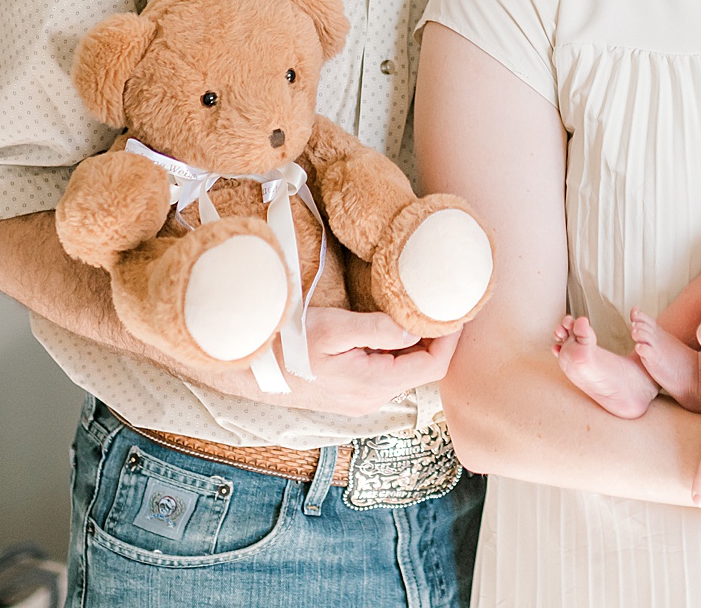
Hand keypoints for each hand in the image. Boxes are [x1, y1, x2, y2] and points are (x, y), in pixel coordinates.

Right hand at [183, 308, 459, 416]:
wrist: (244, 364)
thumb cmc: (285, 344)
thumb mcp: (333, 329)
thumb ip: (378, 330)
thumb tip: (416, 327)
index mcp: (374, 384)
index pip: (433, 365)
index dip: (450, 336)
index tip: (456, 306)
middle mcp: (371, 398)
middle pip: (422, 368)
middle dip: (437, 336)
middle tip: (443, 302)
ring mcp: (358, 398)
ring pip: (404, 370)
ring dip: (417, 342)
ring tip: (422, 308)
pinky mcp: (347, 392)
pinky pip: (386, 371)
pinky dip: (398, 349)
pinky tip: (394, 325)